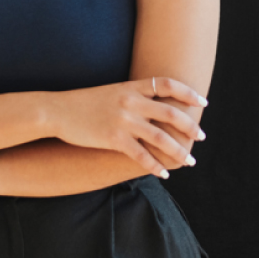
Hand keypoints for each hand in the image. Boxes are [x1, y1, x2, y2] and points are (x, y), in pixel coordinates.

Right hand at [48, 77, 206, 178]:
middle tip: (201, 136)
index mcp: (129, 87)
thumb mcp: (109, 92)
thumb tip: (152, 108)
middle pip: (170, 112)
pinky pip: (141, 155)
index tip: (202, 101)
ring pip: (161, 137)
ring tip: (189, 159)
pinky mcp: (113, 138)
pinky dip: (156, 166)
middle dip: (190, 126)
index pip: (166, 84)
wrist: (56, 111)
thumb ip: (131, 97)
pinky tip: (164, 173)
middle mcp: (129, 102)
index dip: (187, 92)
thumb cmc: (82, 103)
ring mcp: (122, 120)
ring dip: (179, 150)